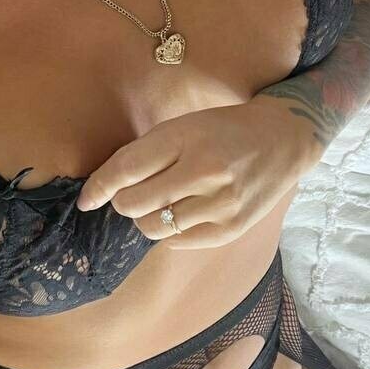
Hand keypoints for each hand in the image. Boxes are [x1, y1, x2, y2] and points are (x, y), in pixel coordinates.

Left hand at [74, 96, 316, 248]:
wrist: (283, 140)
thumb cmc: (223, 129)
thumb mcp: (183, 126)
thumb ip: (146, 153)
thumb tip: (105, 187)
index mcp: (185, 138)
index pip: (125, 170)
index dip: (98, 188)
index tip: (86, 199)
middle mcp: (203, 171)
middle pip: (134, 204)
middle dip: (123, 202)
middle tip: (131, 195)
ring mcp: (220, 203)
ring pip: (153, 228)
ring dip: (144, 219)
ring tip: (156, 205)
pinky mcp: (231, 228)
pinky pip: (178, 242)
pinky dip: (168, 232)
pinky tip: (179, 215)